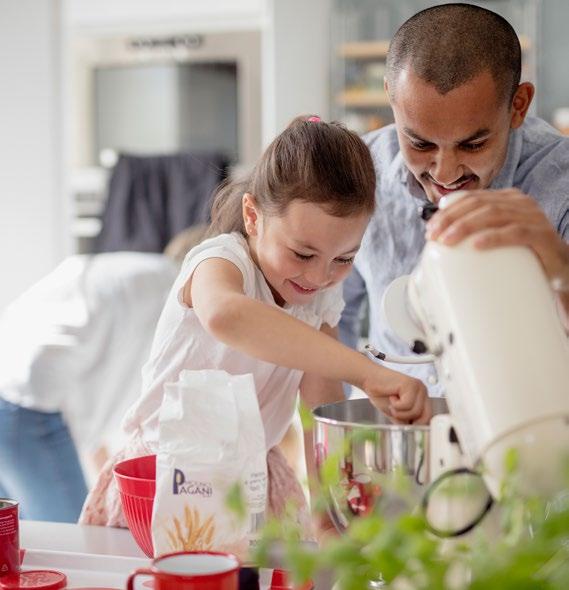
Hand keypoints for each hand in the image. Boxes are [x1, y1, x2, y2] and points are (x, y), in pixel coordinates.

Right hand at [361, 365, 430, 423]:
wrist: (369, 379)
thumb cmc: (381, 395)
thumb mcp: (397, 414)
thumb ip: (407, 421)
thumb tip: (415, 434)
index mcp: (422, 399)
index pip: (428, 419)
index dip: (417, 426)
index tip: (406, 427)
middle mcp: (423, 392)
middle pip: (425, 417)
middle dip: (409, 420)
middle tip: (396, 414)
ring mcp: (418, 387)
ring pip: (416, 412)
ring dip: (399, 412)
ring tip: (392, 404)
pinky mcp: (411, 384)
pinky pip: (407, 404)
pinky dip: (396, 405)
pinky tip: (391, 397)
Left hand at [425, 189, 568, 289]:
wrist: (561, 270)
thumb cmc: (523, 254)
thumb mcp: (496, 238)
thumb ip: (476, 230)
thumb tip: (441, 232)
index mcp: (507, 199)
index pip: (471, 198)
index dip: (447, 211)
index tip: (430, 229)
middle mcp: (520, 203)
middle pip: (478, 204)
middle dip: (450, 219)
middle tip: (433, 237)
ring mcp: (533, 217)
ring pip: (493, 215)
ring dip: (465, 227)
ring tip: (447, 241)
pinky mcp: (542, 235)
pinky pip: (515, 232)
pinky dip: (493, 238)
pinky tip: (476, 245)